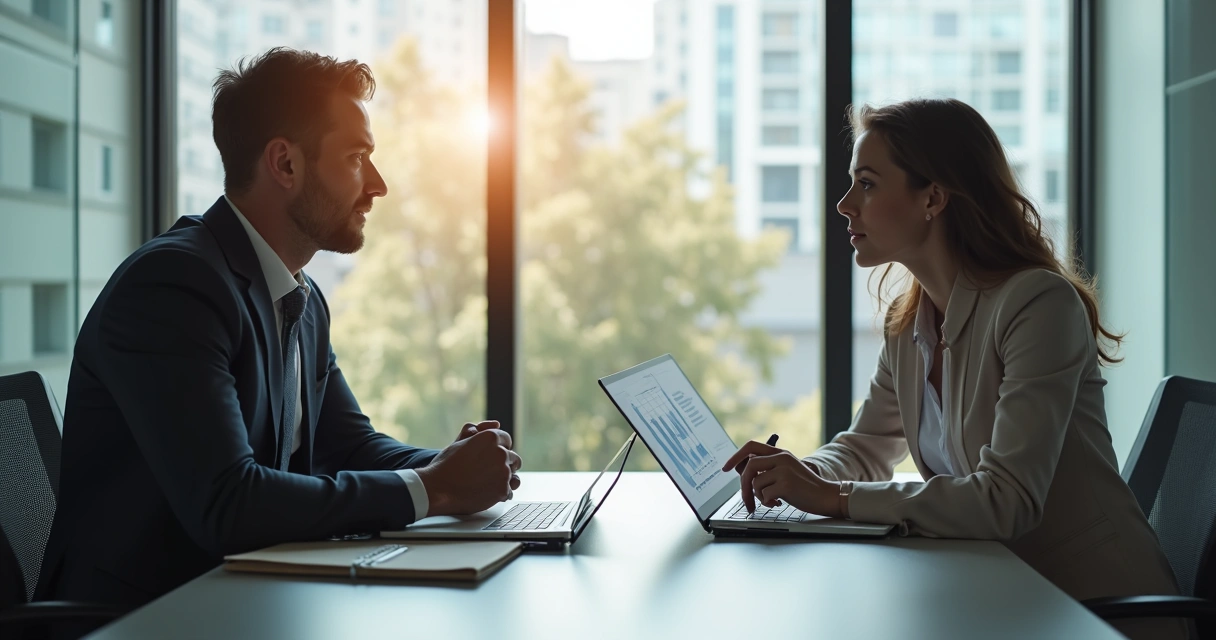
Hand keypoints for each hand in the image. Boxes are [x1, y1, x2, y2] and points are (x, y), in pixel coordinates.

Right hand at [417, 426, 522, 516]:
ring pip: (513, 475)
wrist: (437, 489)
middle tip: (486, 472)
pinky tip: (487, 493)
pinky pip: (509, 492)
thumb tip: (496, 424)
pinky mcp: (503, 489)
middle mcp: (500, 452)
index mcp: (491, 437)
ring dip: (504, 479)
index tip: (487, 457)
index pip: (506, 440)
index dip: (497, 448)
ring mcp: (503, 472)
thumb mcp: (459, 442)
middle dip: (503, 464)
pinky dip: (500, 494)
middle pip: (513, 458)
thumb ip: (478, 430)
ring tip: (487, 484)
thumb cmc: (446, 465)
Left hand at [722, 444, 839, 516]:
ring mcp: (784, 470)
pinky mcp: (786, 484)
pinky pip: (763, 494)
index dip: (735, 456)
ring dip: (758, 496)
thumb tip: (742, 473)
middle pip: (748, 466)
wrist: (826, 496)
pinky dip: (767, 502)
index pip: (751, 446)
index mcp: (780, 453)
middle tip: (746, 500)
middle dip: (743, 485)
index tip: (725, 468)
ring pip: (755, 483)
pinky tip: (779, 502)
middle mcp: (781, 458)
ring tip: (772, 500)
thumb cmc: (804, 487)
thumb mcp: (786, 471)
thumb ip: (768, 469)